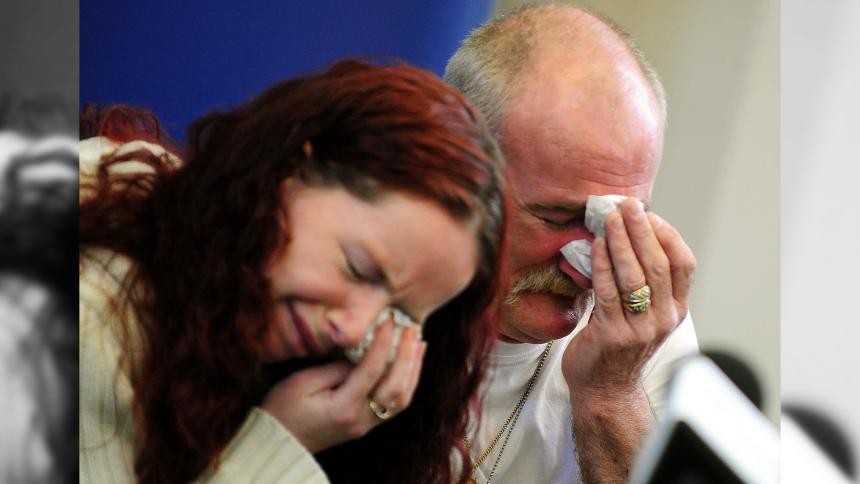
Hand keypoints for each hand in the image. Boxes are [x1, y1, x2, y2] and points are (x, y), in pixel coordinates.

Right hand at [262, 322, 426, 452]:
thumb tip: (361, 353)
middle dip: (406, 354)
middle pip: (395, 387)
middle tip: (410, 328)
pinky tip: (409, 363)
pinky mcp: (367, 425)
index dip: (383, 343)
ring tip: (418, 342)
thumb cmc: (283, 409)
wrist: (279, 443)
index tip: (389, 320)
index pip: (371, 371)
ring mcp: (366, 425)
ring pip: (402, 399)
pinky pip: (395, 405)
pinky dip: (407, 382)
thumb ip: (335, 368)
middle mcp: (360, 419)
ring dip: (413, 369)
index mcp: (342, 408)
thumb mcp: (301, 382)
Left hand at [562, 198, 695, 399]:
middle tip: (628, 205)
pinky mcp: (612, 335)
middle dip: (642, 231)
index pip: (684, 265)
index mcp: (675, 310)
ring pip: (635, 277)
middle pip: (659, 265)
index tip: (648, 213)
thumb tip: (627, 232)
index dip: (667, 235)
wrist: (604, 390)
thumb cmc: (619, 343)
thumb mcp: (642, 313)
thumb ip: (642, 280)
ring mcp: (640, 329)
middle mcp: (663, 319)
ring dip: (621, 243)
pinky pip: (608, 293)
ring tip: (609, 219)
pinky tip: (594, 246)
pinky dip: (601, 265)